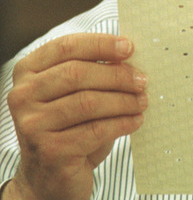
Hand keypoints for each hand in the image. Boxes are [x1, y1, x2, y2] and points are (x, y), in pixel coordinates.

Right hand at [5, 34, 147, 199]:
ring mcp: (32, 124)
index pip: (66, 47)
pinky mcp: (49, 150)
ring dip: (124, 101)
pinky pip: (95, 130)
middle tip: (142, 81)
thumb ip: (94, 71)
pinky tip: (135, 121)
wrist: (51, 175)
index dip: (100, 44)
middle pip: (77, 74)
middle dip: (117, 75)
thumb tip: (130, 55)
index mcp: (28, 72)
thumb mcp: (76, 93)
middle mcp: (23, 96)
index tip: (129, 47)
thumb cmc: (70, 126)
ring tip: (142, 102)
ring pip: (88, 103)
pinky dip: (122, 123)